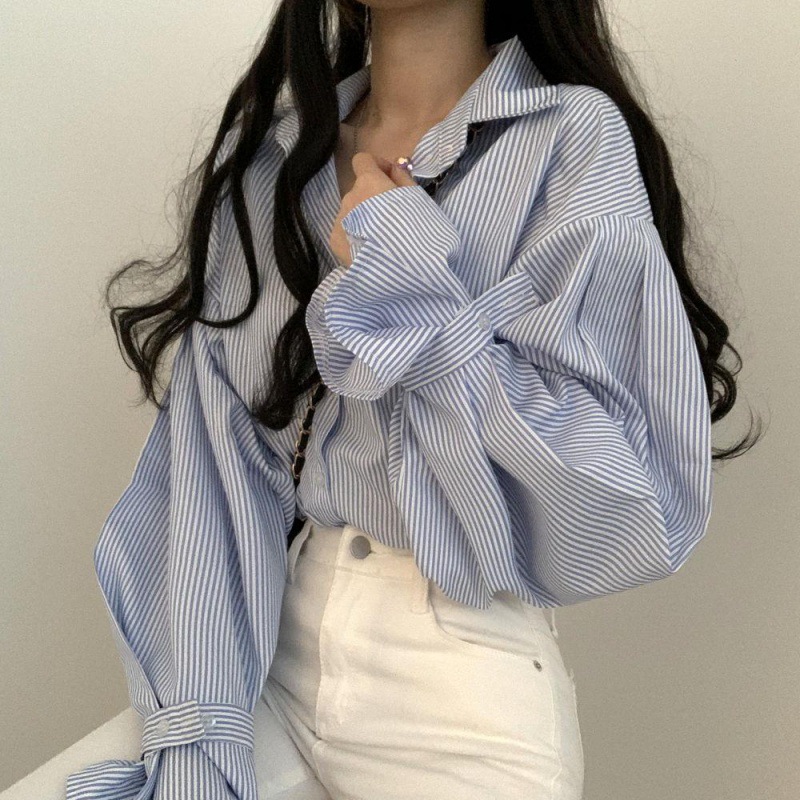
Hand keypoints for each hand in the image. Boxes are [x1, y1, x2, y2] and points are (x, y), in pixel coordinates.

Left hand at [329, 152, 415, 268]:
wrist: (404, 272)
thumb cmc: (418, 232)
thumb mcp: (419, 199)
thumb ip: (402, 179)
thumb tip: (392, 169)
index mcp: (370, 183)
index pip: (362, 160)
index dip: (376, 166)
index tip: (390, 178)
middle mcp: (350, 198)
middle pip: (359, 191)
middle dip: (373, 198)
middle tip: (392, 218)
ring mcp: (339, 220)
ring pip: (351, 212)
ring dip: (364, 218)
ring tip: (382, 240)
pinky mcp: (334, 241)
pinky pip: (344, 231)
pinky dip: (355, 236)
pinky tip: (369, 251)